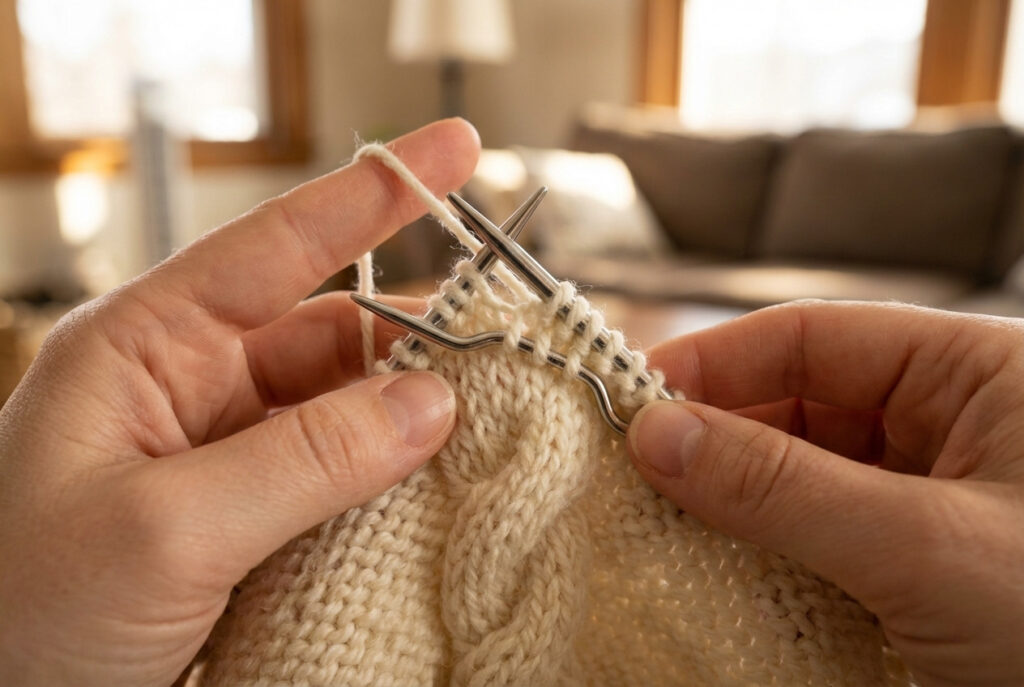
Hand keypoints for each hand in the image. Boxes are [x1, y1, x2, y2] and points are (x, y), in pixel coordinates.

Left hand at [0, 119, 479, 686]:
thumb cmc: (20, 615)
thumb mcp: (165, 530)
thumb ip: (306, 460)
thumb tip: (432, 403)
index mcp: (146, 348)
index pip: (279, 245)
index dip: (376, 191)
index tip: (456, 149)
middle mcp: (192, 386)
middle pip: (334, 330)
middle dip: (421, 334)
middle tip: (511, 346)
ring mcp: (225, 453)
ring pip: (348, 408)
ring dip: (414, 418)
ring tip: (494, 427)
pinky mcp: (251, 515)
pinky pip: (342, 475)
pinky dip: (394, 479)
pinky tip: (440, 489)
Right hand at [627, 301, 1023, 686]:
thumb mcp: (924, 549)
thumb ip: (783, 487)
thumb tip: (656, 436)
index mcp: (977, 373)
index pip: (816, 337)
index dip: (716, 362)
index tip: (633, 400)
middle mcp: (952, 421)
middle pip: (800, 401)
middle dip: (716, 438)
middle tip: (634, 476)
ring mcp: (930, 492)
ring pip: (802, 469)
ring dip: (733, 499)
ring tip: (661, 524)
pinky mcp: (914, 558)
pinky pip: (820, 530)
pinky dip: (767, 547)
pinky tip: (719, 566)